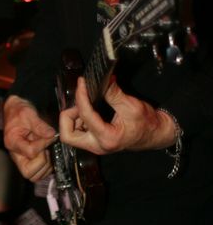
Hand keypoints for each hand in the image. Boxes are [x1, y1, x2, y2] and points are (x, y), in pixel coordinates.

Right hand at [3, 95, 56, 181]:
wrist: (15, 110)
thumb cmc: (19, 112)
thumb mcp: (28, 114)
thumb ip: (40, 125)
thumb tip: (51, 135)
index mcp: (13, 142)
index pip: (30, 152)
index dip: (42, 146)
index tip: (48, 136)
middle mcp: (16, 154)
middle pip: (28, 172)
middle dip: (43, 162)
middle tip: (47, 149)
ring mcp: (21, 158)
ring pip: (33, 175)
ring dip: (45, 166)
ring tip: (47, 151)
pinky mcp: (27, 159)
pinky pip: (37, 173)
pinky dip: (46, 167)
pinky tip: (47, 154)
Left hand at [58, 76, 175, 154]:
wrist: (156, 134)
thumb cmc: (147, 123)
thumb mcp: (131, 106)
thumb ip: (113, 93)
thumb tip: (102, 79)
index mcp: (107, 138)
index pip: (85, 115)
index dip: (81, 96)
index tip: (82, 83)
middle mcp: (97, 145)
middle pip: (68, 135)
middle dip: (68, 116)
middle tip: (80, 101)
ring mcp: (95, 145)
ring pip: (70, 134)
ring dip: (72, 117)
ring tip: (85, 103)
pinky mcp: (95, 141)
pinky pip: (77, 132)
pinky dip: (78, 119)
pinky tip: (88, 108)